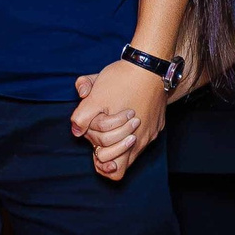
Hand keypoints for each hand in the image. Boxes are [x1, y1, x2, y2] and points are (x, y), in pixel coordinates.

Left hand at [70, 60, 166, 180]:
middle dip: (110, 152)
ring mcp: (152, 132)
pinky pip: (145, 135)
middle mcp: (142, 141)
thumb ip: (81, 117)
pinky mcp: (158, 123)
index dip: (101, 162)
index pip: (114, 170)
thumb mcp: (95, 96)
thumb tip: (76, 131)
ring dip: (121, 141)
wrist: (150, 64)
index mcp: (127, 140)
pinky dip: (134, 130)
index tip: (95, 150)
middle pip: (124, 164)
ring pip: (135, 149)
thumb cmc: (122, 80)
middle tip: (101, 136)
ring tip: (113, 124)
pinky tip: (127, 114)